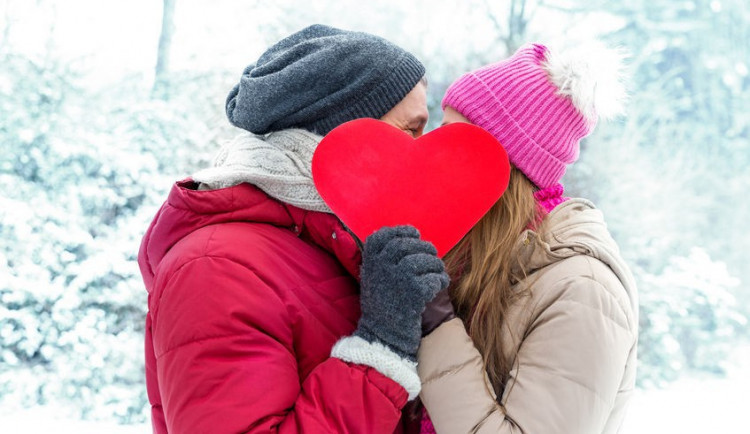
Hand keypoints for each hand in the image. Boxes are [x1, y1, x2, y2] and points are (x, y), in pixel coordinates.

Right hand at [355, 226, 449, 360]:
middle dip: (424, 247)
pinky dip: (441, 280)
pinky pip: (435, 278)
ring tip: (438, 272)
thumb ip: (383, 261)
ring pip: (425, 260)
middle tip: (432, 255)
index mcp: (370, 262)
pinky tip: (441, 284)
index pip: (384, 236)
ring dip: (436, 264)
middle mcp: (383, 265)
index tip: (414, 233)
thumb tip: (407, 240)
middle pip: (409, 245)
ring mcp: (400, 277)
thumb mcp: (373, 280)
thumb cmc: (381, 307)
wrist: (383, 337)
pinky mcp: (416, 291)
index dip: (401, 231)